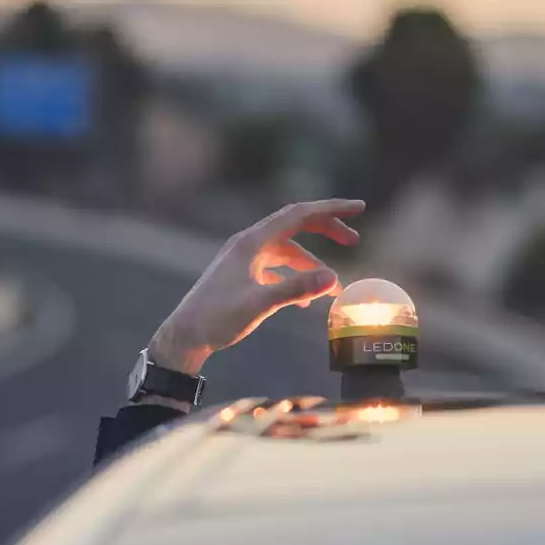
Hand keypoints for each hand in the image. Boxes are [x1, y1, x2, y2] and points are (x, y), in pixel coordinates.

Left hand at [148, 198, 365, 376]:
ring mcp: (243, 260)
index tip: (360, 208)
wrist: (184, 336)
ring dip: (311, 265)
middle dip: (326, 231)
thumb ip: (296, 289)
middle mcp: (247, 245)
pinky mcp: (240, 277)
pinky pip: (274, 268)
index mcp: (251, 242)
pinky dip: (293, 278)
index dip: (330, 209)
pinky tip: (305, 301)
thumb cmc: (216, 319)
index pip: (298, 214)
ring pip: (286, 252)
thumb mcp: (259, 304)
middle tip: (354, 241)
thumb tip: (334, 277)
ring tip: (333, 289)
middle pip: (294, 227)